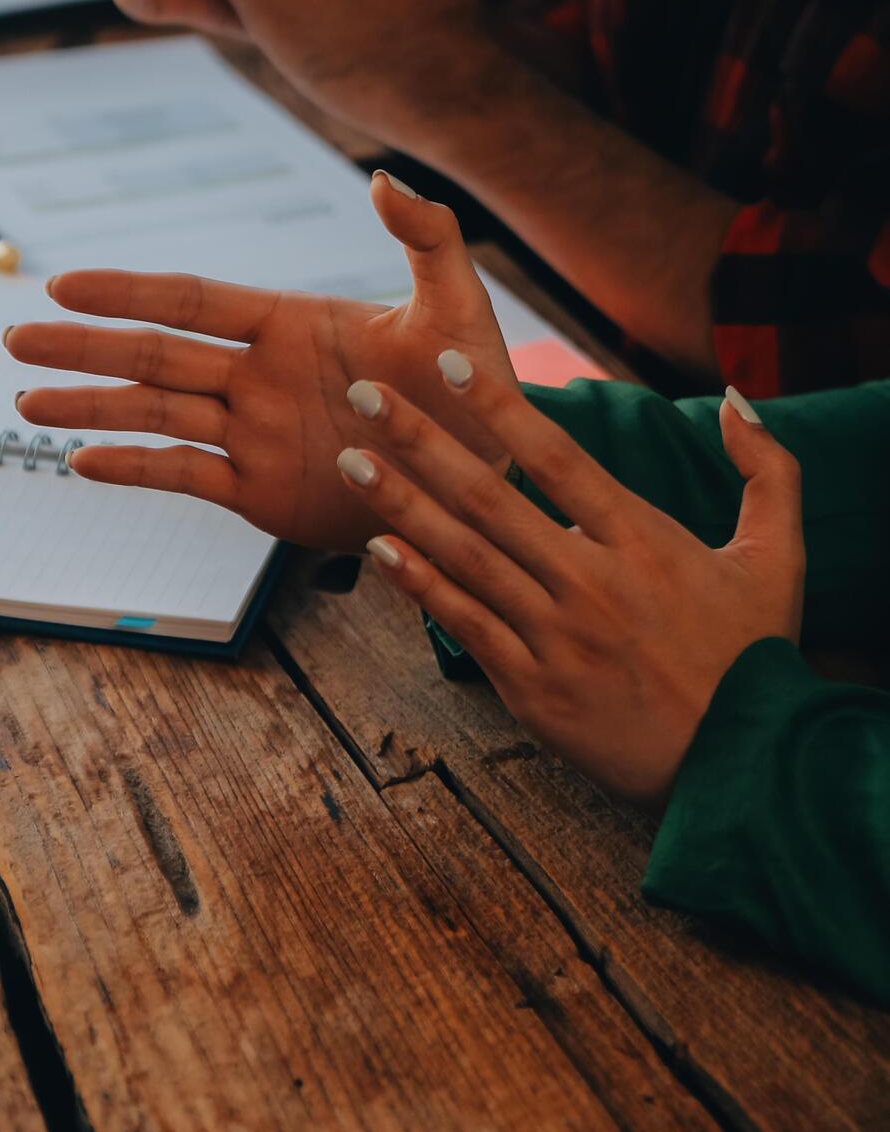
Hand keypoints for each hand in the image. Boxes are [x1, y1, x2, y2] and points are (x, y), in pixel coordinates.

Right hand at [2, 172, 517, 551]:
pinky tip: (80, 462)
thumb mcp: (459, 307)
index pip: (193, 300)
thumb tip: (384, 177)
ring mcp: (253, 435)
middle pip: (152, 356)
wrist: (488, 478)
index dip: (128, 292)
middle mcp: (256, 375)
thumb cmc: (476, 388)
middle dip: (83, 348)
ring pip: (154, 415)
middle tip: (13, 341)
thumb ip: (426, 238)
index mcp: (289, 324)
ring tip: (26, 401)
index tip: (65, 285)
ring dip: (90, 407)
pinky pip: (186, 476)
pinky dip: (135, 469)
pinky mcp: (261, 493)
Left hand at [340, 362, 804, 808]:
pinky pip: (466, 625)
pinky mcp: (534, 689)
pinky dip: (420, 585)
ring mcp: (557, 638)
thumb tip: (736, 396)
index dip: (501, 406)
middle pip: (491, 498)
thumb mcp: (780, 557)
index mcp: (644, 542)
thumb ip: (767, 470)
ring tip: (351, 460)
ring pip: (465, 557)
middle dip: (422, 441)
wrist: (745, 769)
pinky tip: (378, 549)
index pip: (558, 457)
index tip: (451, 362)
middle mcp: (592, 583)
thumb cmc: (756, 657)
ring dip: (401, 503)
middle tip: (366, 395)